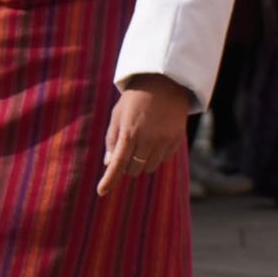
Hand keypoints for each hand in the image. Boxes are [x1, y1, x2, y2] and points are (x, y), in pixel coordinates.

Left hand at [98, 74, 191, 196]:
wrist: (166, 84)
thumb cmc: (136, 99)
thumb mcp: (118, 115)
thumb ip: (112, 140)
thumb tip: (109, 163)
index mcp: (130, 133)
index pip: (118, 163)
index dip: (109, 180)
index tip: (101, 192)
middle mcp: (149, 140)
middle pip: (134, 169)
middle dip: (127, 166)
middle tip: (127, 152)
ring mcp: (165, 141)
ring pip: (149, 167)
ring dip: (142, 162)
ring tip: (142, 145)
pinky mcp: (177, 140)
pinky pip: (163, 159)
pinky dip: (156, 155)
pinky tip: (155, 139)